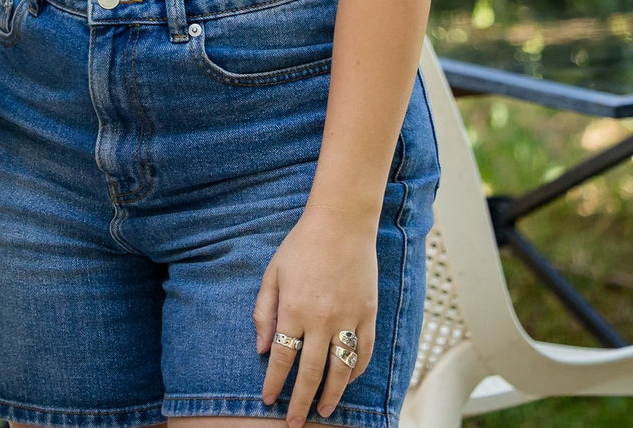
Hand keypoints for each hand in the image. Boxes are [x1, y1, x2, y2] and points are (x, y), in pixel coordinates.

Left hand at [255, 207, 379, 427]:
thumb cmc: (301, 247)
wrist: (341, 224)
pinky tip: (346, 381)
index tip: (268, 401)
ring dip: (331, 395)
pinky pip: (364, 352)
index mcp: (294, 309)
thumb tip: (263, 349)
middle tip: (294, 423)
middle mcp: (321, 319)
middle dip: (300, 402)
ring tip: (323, 411)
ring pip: (341, 369)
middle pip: (311, 372)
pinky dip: (356, 371)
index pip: (283, 359)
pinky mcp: (369, 314)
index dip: (275, 384)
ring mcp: (348, 318)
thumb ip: (264, 312)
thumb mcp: (272, 274)